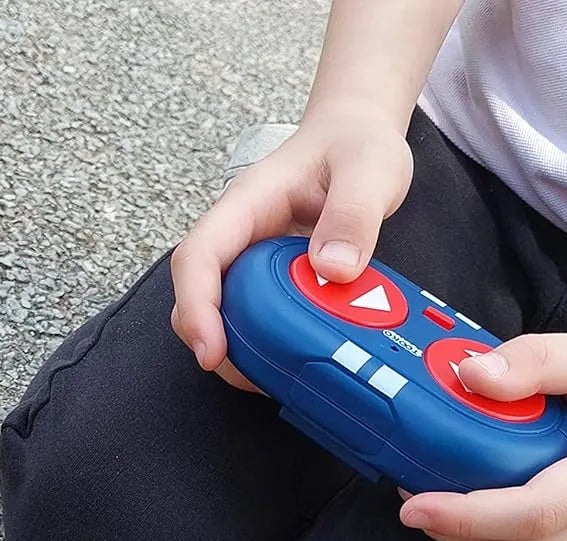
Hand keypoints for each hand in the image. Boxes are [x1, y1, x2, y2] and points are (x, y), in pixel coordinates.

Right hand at [169, 106, 412, 390]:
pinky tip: (293, 358)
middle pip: (198, 296)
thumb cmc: (355, 145)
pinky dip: (265, 344)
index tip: (210, 349)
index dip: (196, 307)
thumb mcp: (370, 169)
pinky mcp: (264, 282)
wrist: (357, 137)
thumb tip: (334, 269)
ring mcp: (247, 262)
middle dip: (213, 341)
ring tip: (278, 373)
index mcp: (246, 205)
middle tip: (252, 376)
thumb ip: (354, 215)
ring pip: (221, 314)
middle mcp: (237, 237)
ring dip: (241, 349)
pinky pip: (251, 318)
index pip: (199, 257)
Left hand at [399, 330, 566, 540]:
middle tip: (408, 498)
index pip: (535, 513)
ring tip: (432, 495)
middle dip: (451, 533)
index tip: (414, 505)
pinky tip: (471, 501)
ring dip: (466, 538)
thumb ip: (536, 360)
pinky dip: (492, 535)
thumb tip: (469, 375)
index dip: (467, 515)